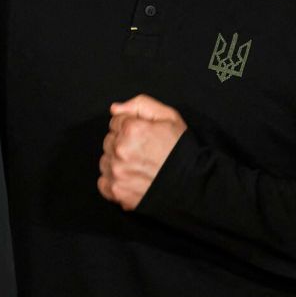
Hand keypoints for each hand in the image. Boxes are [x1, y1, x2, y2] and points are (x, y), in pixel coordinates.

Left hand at [97, 94, 186, 210]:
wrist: (192, 186)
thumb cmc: (182, 150)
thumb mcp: (169, 117)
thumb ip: (140, 105)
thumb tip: (115, 108)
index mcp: (132, 129)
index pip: (115, 121)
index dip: (130, 127)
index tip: (143, 136)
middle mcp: (121, 150)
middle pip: (109, 141)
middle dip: (122, 143)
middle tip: (143, 152)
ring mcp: (117, 172)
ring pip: (105, 160)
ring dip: (117, 162)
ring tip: (139, 167)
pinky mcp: (116, 192)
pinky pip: (103, 182)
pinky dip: (113, 181)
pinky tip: (130, 179)